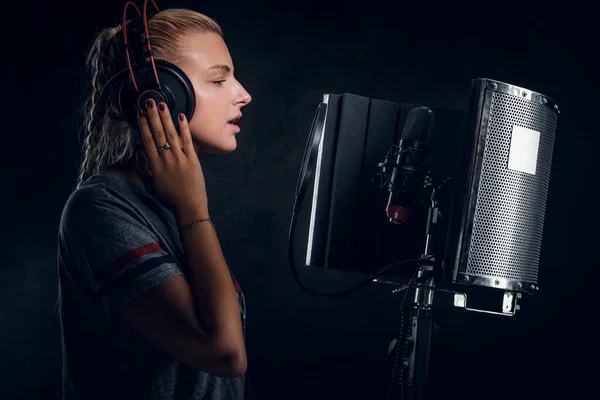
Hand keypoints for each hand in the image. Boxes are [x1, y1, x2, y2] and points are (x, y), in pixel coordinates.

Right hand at [137, 99, 208, 216]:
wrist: (189, 206)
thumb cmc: (169, 198)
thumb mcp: (150, 185)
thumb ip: (143, 169)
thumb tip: (139, 152)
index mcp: (154, 165)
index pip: (147, 141)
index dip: (143, 125)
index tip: (139, 113)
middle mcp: (166, 159)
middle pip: (158, 134)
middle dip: (152, 116)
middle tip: (149, 101)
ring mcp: (180, 158)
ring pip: (171, 134)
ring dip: (166, 118)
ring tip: (162, 104)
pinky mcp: (193, 159)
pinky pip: (188, 141)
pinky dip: (184, 128)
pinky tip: (181, 116)